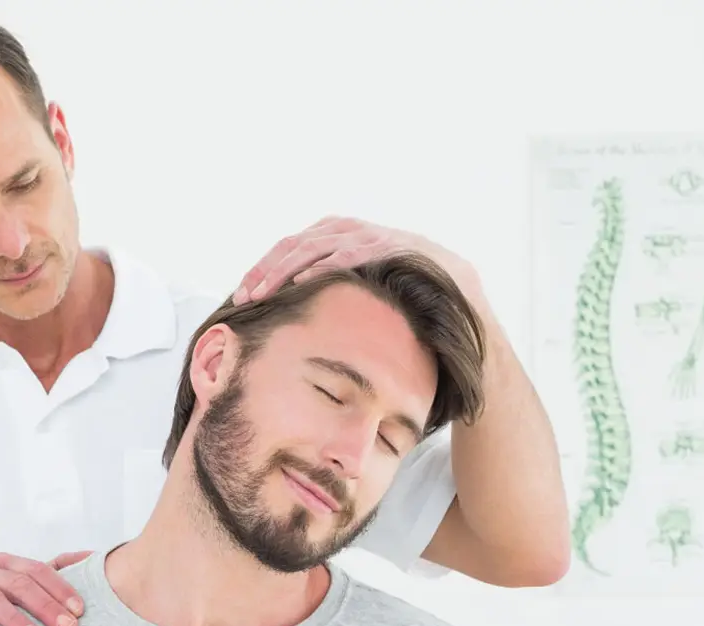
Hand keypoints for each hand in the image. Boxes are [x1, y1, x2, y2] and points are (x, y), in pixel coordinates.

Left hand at [233, 216, 481, 304]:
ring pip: (319, 245)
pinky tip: (307, 278)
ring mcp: (377, 235)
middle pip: (297, 243)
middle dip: (266, 270)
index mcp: (341, 236)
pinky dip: (329, 262)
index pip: (290, 246)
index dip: (262, 268)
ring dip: (287, 269)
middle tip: (243, 297)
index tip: (239, 295)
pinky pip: (356, 252)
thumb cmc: (405, 306)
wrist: (463, 304)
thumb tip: (284, 317)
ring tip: (263, 292)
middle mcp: (355, 229)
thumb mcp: (358, 297)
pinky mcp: (398, 246)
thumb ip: (327, 294)